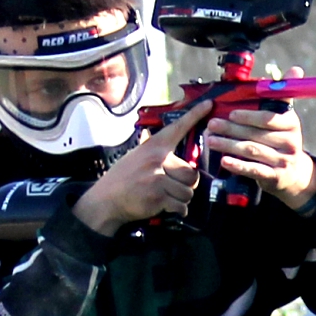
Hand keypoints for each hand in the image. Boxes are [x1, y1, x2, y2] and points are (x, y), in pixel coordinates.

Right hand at [72, 96, 211, 234]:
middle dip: (186, 185)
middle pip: (192, 174)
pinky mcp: (157, 196)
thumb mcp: (136, 157)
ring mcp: (156, 178)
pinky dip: (176, 210)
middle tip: (171, 187)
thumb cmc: (124, 179)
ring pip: (188, 192)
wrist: (106, 200)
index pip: (178, 128)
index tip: (209, 104)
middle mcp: (156, 159)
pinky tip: (163, 207)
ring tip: (164, 196)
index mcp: (153, 147)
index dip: (195, 115)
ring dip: (180, 199)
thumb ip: (153, 151)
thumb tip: (154, 138)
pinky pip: (181, 206)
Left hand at [200, 99, 315, 208]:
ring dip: (229, 145)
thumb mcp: (286, 117)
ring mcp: (283, 161)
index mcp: (291, 124)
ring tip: (211, 140)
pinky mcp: (275, 177)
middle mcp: (290, 143)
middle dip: (231, 130)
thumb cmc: (282, 138)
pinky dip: (238, 166)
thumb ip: (283, 95)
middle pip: (256, 135)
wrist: (294, 173)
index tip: (231, 114)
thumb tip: (296, 69)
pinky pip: (254, 170)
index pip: (269, 119)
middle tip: (212, 125)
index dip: (250, 116)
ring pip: (252, 151)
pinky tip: (224, 161)